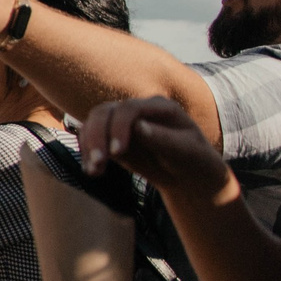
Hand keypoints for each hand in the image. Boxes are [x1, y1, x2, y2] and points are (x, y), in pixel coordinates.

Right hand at [78, 96, 231, 192]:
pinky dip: (86, 153)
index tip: (117, 152)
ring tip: (94, 170)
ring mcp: (121, 121)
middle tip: (98, 162)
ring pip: (93, 123)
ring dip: (88, 145)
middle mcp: (136, 109)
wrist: (186, 174)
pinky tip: (92, 171)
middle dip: (97, 136)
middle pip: (104, 112)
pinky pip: (90, 138)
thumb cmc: (193, 160)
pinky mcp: (110, 135)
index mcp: (159, 106)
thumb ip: (163, 139)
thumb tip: (138, 126)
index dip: (119, 127)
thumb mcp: (186, 152)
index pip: (130, 109)